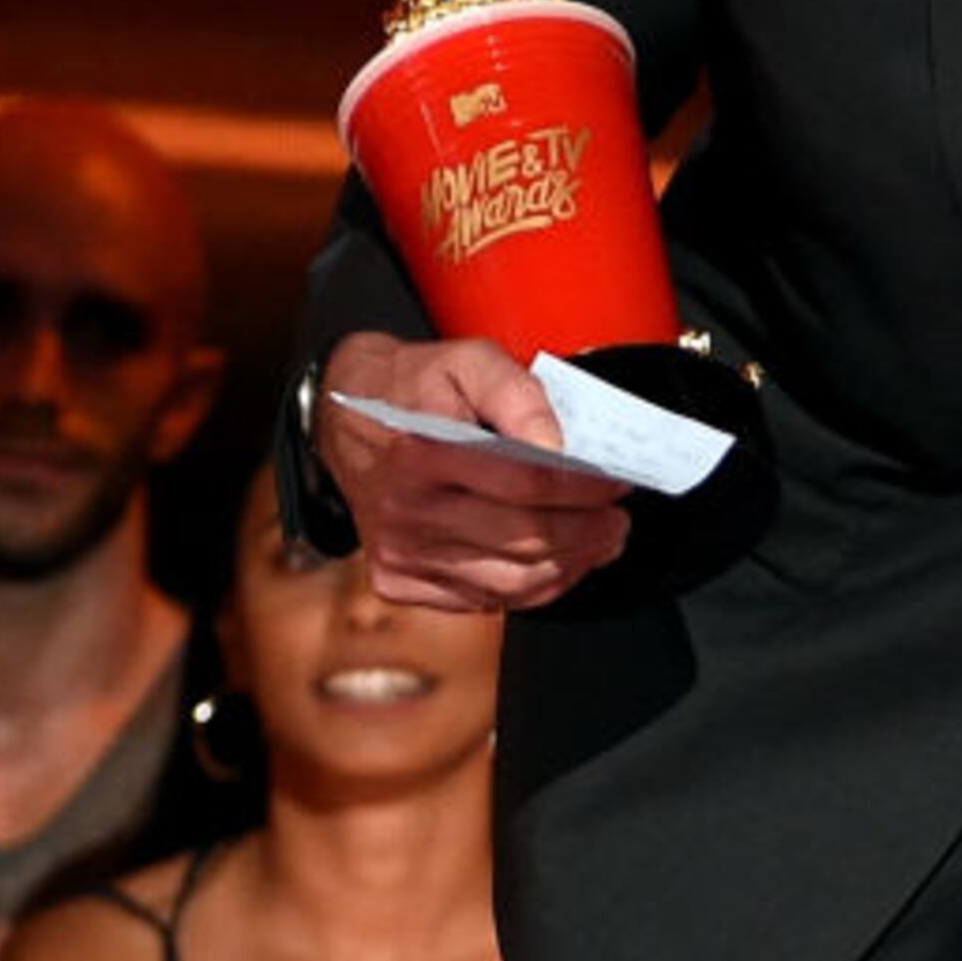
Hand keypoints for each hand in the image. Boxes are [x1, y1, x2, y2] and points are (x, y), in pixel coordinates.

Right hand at [317, 331, 630, 611]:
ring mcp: (400, 553)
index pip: (525, 485)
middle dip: (590, 532)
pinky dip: (533, 587)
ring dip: (571, 565)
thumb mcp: (469, 360)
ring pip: (511, 582)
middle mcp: (406, 510)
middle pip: (524, 539)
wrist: (343, 417)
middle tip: (618, 518)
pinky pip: (484, 601)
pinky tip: (556, 561)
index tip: (616, 483)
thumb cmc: (414, 388)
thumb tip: (558, 445)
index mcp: (422, 452)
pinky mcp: (399, 580)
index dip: (584, 489)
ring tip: (600, 541)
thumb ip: (520, 395)